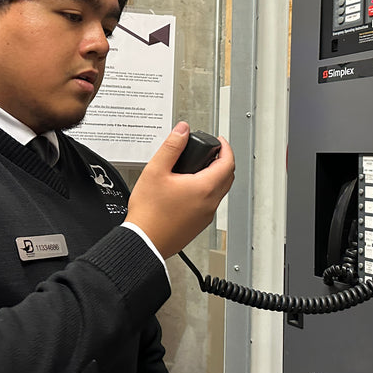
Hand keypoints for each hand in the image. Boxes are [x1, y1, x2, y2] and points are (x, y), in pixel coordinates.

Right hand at [125, 122, 234, 257]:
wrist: (144, 242)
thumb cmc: (149, 212)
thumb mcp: (156, 171)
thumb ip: (172, 147)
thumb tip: (183, 130)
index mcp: (204, 188)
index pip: (228, 163)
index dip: (226, 147)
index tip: (219, 141)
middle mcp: (210, 203)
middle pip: (228, 177)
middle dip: (223, 161)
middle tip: (212, 151)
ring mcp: (206, 216)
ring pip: (220, 191)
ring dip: (216, 176)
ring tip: (199, 167)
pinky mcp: (198, 225)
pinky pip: (210, 203)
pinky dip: (207, 191)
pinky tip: (190, 188)